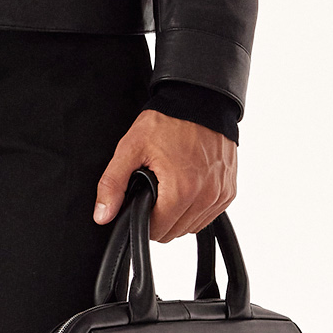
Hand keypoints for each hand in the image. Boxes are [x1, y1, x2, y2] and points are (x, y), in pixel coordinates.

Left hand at [94, 110, 236, 242]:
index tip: (140, 204)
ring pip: (192, 227)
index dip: (142, 221)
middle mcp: (205, 196)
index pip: (157, 231)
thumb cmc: (168, 121)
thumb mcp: (131, 148)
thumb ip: (113, 184)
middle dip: (160, 219)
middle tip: (153, 193)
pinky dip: (197, 209)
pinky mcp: (229, 190)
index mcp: (181, 190)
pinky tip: (187, 189)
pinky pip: (210, 215)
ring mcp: (220, 194)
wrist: (200, 100)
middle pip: (174, 232)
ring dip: (179, 216)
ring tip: (170, 189)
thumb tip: (102, 215)